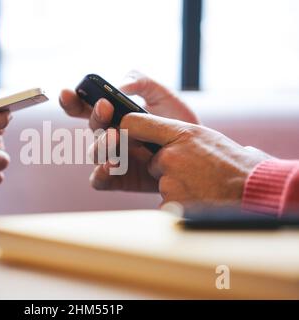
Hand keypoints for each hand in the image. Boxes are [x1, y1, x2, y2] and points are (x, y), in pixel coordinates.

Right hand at [59, 71, 198, 191]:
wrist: (196, 153)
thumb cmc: (177, 123)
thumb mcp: (163, 95)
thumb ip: (142, 81)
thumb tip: (120, 84)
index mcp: (112, 115)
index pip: (84, 107)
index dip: (72, 100)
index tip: (68, 92)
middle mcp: (108, 135)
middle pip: (92, 127)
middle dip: (95, 116)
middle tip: (106, 108)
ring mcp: (112, 157)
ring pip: (94, 153)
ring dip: (100, 144)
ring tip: (115, 137)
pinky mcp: (119, 179)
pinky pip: (100, 180)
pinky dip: (101, 174)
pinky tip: (110, 166)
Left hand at [114, 113, 273, 205]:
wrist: (254, 191)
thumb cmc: (232, 163)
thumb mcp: (204, 136)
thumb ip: (175, 134)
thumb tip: (146, 134)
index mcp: (180, 133)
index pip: (134, 123)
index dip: (127, 130)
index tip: (126, 135)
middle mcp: (170, 155)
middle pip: (150, 161)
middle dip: (164, 167)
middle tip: (192, 170)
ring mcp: (169, 181)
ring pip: (160, 182)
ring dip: (174, 185)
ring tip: (200, 184)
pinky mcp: (170, 203)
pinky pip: (167, 201)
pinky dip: (180, 202)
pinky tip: (199, 197)